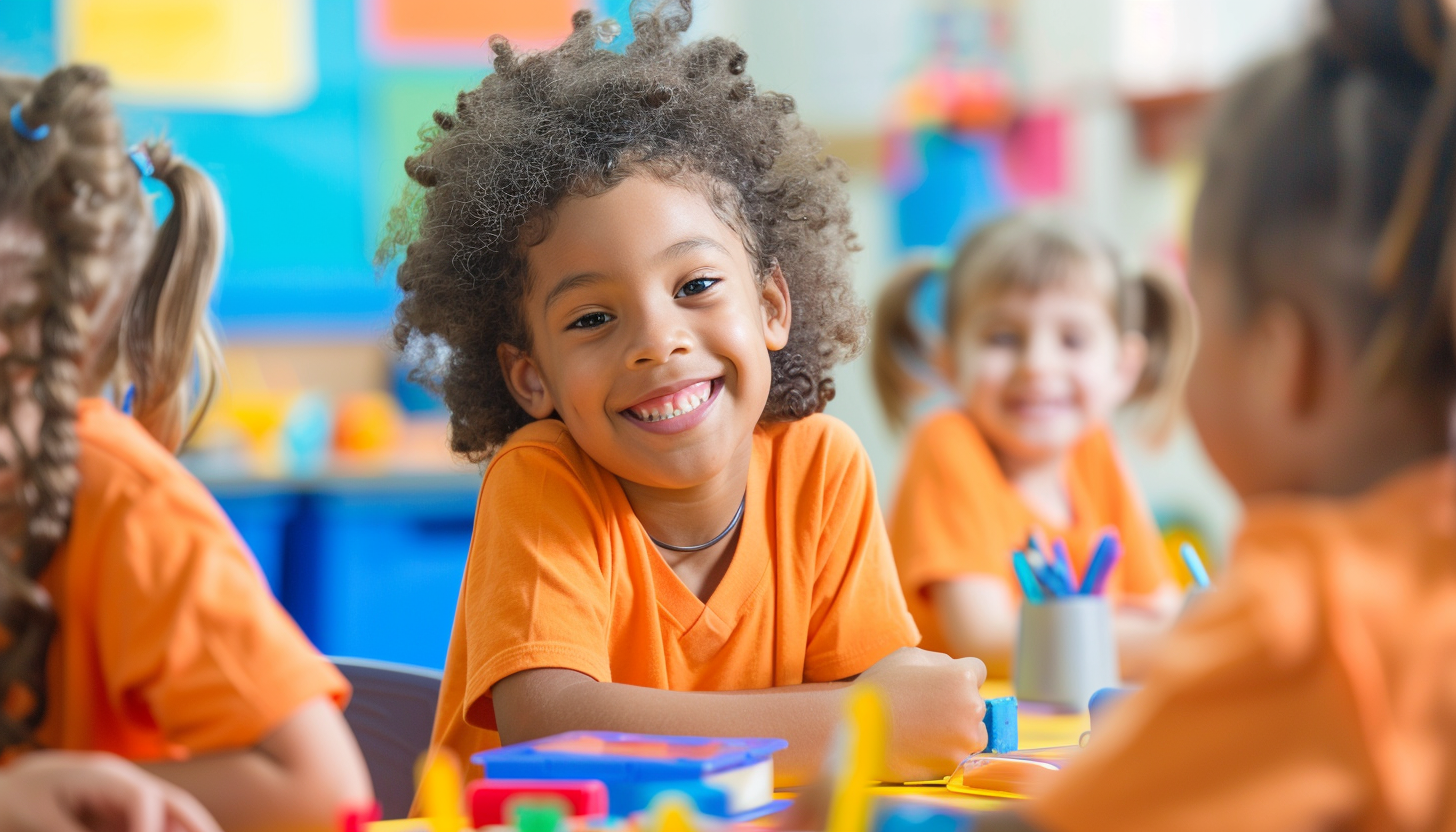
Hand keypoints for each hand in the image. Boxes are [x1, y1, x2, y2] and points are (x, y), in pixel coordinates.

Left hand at [0, 751, 220, 831]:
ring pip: (169, 814)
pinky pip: (154, 825)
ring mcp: (125, 797)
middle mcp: (122, 782)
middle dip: (196, 824)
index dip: (149, 825)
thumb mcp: (38, 819)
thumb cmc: (17, 800)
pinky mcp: (121, 814)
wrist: (11, 787)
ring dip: (187, 830)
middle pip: (170, 800)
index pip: (141, 795)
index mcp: (101, 775)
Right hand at [854, 647, 987, 782]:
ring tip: (923, 731)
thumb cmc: (878, 688)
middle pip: (977, 705)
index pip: (978, 672)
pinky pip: (961, 756)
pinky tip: (922, 746)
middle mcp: (971, 707)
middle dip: (959, 706)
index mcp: (961, 676)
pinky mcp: (955, 764)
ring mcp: (965, 739)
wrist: (854, 728)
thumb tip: (957, 670)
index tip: (940, 686)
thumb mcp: (908, 657)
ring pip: (974, 734)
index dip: (958, 677)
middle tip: (926, 711)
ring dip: (957, 733)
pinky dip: (946, 754)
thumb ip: (941, 661)